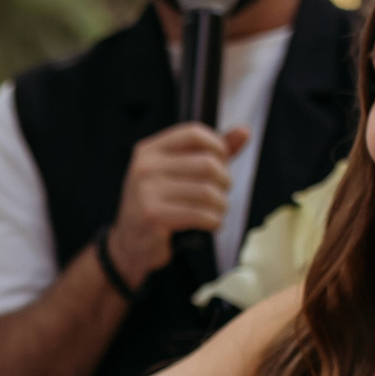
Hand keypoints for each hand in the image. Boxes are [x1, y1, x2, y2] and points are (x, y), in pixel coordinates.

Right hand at [104, 123, 250, 283]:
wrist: (130, 244)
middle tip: (222, 194)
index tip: (223, 163)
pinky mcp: (153, 215)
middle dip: (224, 181)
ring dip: (221, 205)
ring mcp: (146, 191)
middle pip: (207, 163)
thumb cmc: (159, 204)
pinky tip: (212, 223)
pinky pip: (200, 214)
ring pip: (207, 191)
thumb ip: (210, 152)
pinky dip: (214, 221)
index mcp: (149, 150)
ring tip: (218, 211)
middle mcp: (145, 166)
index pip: (193, 133)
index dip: (218, 146)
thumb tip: (245, 132)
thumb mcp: (178, 174)